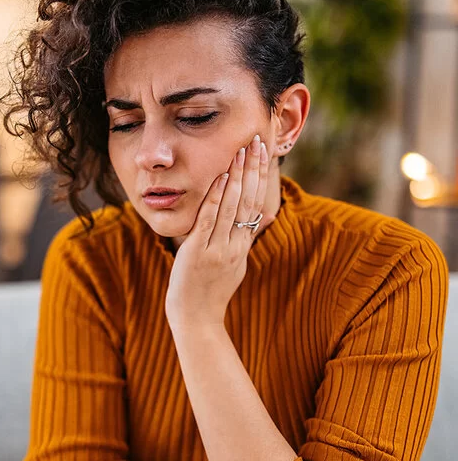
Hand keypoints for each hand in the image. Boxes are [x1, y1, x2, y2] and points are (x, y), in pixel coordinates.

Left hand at [165, 134, 271, 329]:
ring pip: (233, 207)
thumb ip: (242, 242)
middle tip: (258, 141)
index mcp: (243, 247)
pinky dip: (216, 198)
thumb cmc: (210, 293)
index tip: (263, 154)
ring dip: (238, 176)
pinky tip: (222, 177)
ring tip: (243, 149)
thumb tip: (257, 221)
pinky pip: (210, 221)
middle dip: (254, 169)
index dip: (261, 178)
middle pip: (250, 201)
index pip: (257, 205)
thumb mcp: (234, 266)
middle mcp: (235, 245)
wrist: (197, 319)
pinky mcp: (199, 252)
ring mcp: (218, 249)